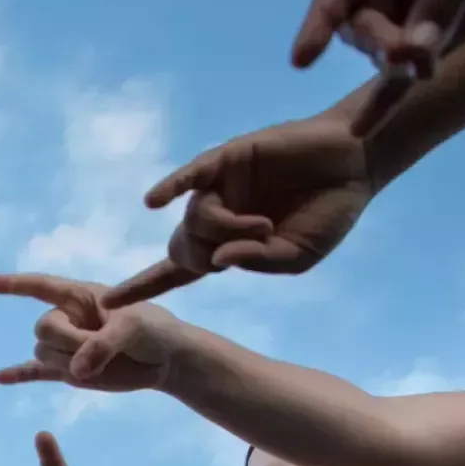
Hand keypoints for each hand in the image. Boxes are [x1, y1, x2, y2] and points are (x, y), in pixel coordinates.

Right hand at [0, 273, 193, 392]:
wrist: (166, 360)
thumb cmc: (153, 331)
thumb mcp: (134, 328)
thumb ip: (103, 345)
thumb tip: (76, 371)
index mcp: (80, 296)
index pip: (40, 286)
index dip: (13, 285)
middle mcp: (68, 318)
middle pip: (43, 328)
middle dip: (67, 341)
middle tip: (98, 348)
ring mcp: (67, 345)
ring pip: (43, 354)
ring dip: (66, 362)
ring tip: (99, 363)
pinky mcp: (70, 371)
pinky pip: (37, 372)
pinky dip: (19, 374)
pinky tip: (0, 378)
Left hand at [102, 112, 373, 306]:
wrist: (354, 164)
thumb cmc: (327, 213)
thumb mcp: (297, 255)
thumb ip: (259, 262)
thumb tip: (216, 263)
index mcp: (230, 246)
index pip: (177, 273)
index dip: (144, 287)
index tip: (110, 306)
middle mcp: (217, 217)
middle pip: (183, 250)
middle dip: (202, 258)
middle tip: (252, 244)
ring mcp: (219, 187)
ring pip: (195, 220)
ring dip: (227, 229)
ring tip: (265, 224)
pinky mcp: (227, 159)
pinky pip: (191, 176)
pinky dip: (171, 187)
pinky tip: (154, 202)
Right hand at [292, 0, 464, 92]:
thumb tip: (414, 55)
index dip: (318, 19)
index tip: (303, 60)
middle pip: (360, 20)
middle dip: (377, 41)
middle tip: (403, 55)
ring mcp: (419, 3)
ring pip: (386, 47)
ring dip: (398, 64)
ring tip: (422, 68)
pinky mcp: (446, 28)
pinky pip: (415, 62)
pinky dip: (397, 92)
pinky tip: (367, 126)